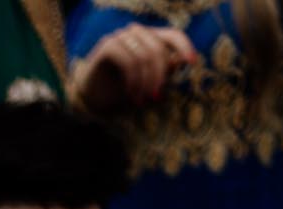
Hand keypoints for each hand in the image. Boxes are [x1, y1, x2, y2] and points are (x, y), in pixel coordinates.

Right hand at [75, 24, 195, 111]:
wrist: (91, 98)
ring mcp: (121, 37)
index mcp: (148, 38)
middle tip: (156, 97)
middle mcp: (136, 33)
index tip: (192, 63)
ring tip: (142, 100)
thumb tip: (180, 61)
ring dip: (145, 82)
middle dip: (160, 76)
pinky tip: (131, 95)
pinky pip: (129, 61)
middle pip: (158, 49)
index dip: (184, 47)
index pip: (172, 35)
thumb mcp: (147, 82)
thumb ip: (163, 70)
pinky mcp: (108, 46)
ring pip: (144, 56)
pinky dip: (133, 81)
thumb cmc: (121, 90)